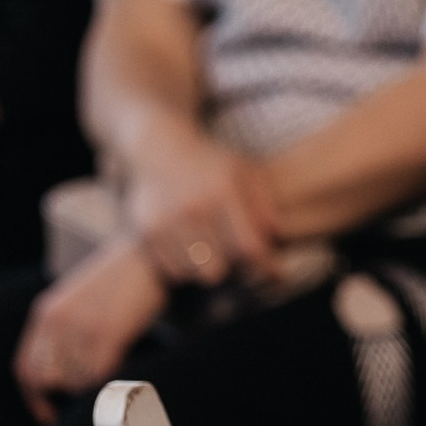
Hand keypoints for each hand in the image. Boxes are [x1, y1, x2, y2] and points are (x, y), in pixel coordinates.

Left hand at [14, 239, 169, 424]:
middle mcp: (57, 320)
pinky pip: (96, 377)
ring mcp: (80, 328)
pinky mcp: (105, 334)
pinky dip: (107, 384)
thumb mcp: (82, 298)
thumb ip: (68, 330)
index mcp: (47, 311)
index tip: (51, 411)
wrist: (152, 250)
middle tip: (80, 408)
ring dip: (89, 388)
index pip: (26, 368)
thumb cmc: (125, 275)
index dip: (36, 397)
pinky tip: (121, 372)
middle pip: (43, 380)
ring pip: (72, 382)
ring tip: (109, 377)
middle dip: (60, 398)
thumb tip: (69, 373)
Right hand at [122, 129, 277, 284]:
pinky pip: (175, 270)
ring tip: (216, 252)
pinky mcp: (148, 230)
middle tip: (239, 256)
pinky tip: (193, 250)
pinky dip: (187, 267)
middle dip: (235, 267)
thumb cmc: (211, 164)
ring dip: (210, 268)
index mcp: (223, 189)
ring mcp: (167, 219)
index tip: (277, 276)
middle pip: (222, 267)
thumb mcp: (244, 171)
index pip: (250, 245)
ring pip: (197, 272)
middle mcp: (194, 206)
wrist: (160, 149)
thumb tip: (277, 235)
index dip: (267, 267)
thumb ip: (265, 203)